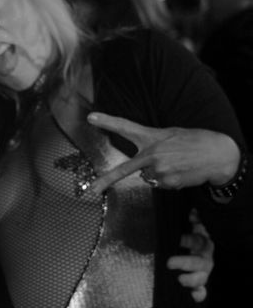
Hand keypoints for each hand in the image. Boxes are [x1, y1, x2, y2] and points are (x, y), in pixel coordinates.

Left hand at [85, 113, 239, 195]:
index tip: (90, 117)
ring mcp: (159, 170)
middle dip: (107, 180)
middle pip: (125, 170)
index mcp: (151, 137)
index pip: (126, 127)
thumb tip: (142, 170)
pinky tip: (180, 172)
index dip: (108, 121)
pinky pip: (159, 184)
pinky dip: (167, 181)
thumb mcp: (170, 135)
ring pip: (147, 177)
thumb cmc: (193, 141)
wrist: (216, 154)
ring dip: (156, 174)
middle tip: (92, 190)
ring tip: (175, 165)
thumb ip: (153, 147)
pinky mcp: (167, 182)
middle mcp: (151, 154)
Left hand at [167, 208, 213, 302]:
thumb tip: (193, 213)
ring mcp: (203, 272)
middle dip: (185, 262)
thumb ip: (192, 221)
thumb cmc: (179, 237)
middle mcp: (204, 257)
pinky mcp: (199, 284)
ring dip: (192, 280)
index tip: (178, 240)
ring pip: (202, 277)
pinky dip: (199, 294)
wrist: (180, 253)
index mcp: (200, 242)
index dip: (189, 240)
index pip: (197, 240)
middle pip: (199, 261)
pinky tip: (194, 296)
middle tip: (169, 263)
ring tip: (180, 280)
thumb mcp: (181, 227)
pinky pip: (202, 291)